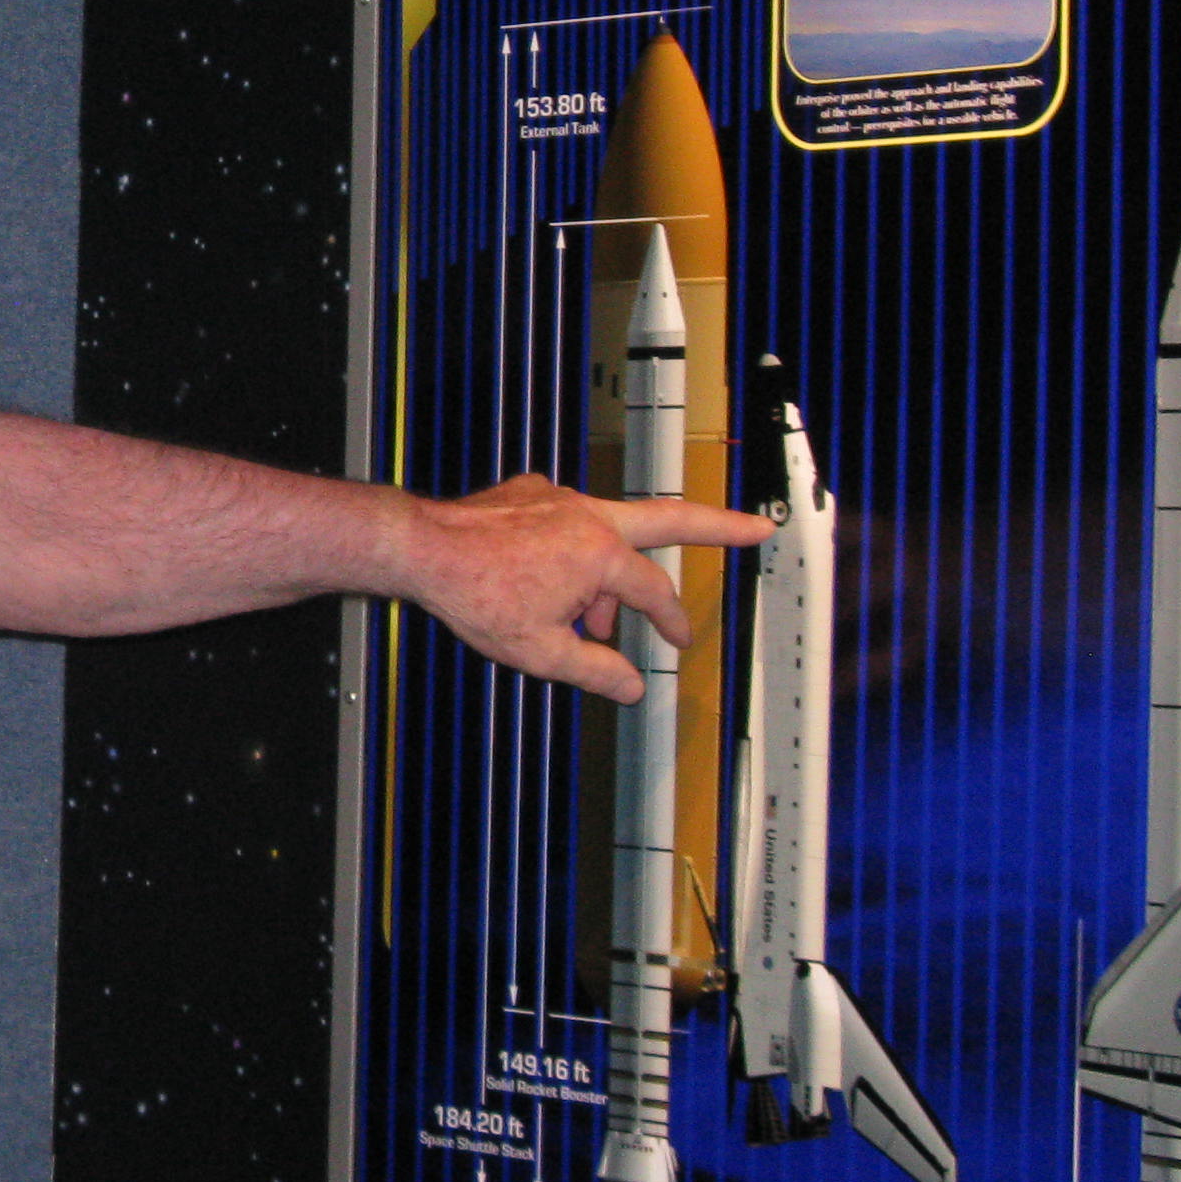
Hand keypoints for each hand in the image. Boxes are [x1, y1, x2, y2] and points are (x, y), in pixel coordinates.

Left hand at [395, 474, 771, 700]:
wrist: (422, 548)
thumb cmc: (477, 595)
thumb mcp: (542, 653)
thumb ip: (595, 671)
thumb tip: (633, 689)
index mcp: (600, 554)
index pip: (654, 593)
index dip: (671, 623)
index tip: (679, 641)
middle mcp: (588, 515)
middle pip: (671, 518)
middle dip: (721, 526)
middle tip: (758, 526)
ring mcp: (560, 498)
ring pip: (606, 534)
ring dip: (605, 575)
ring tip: (582, 620)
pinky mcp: (532, 492)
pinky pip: (568, 523)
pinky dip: (570, 553)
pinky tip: (544, 581)